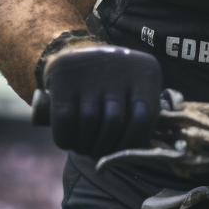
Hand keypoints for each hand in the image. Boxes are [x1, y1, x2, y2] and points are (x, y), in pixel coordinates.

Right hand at [43, 43, 161, 158]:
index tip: (119, 149)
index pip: (142, 119)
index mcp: (145, 71)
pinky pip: (65, 120)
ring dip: (85, 144)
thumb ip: (144, 115)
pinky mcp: (63, 78)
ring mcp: (90, 71)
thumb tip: (140, 151)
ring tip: (84, 148)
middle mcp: (119, 66)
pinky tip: (69, 141)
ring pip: (89, 122)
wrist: (79, 56)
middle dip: (104, 145)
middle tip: (98, 152)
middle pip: (113, 122)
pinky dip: (66, 138)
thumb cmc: (116, 84)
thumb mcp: (138, 90)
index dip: (129, 142)